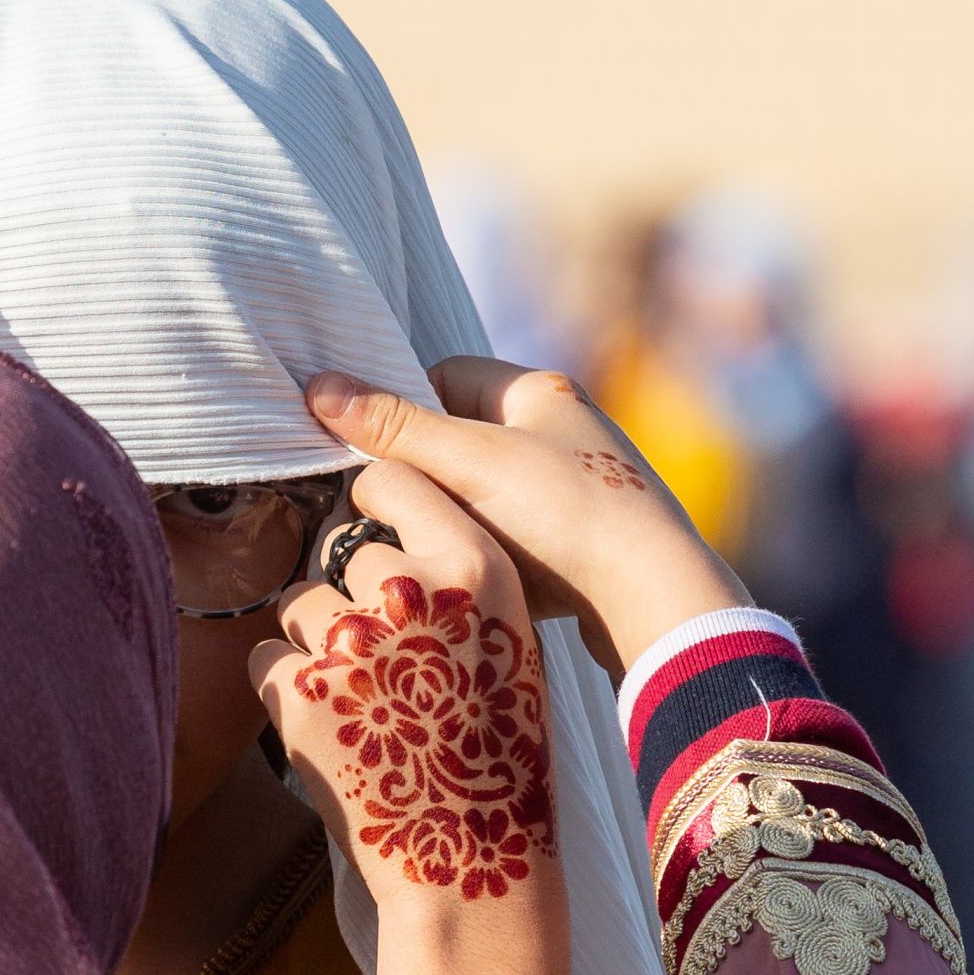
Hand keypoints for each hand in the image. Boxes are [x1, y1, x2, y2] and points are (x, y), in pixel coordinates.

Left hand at [249, 460, 568, 974]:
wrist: (470, 861)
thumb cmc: (499, 756)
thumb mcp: (509, 646)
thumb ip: (458, 585)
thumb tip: (396, 541)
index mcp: (476, 569)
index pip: (396, 481)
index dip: (375, 501)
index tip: (369, 520)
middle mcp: (412, 591)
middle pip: (348, 554)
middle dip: (356, 597)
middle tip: (390, 664)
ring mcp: (350, 640)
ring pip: (301, 604)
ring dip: (318, 643)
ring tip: (366, 705)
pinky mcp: (298, 691)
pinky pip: (266, 658)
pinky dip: (285, 690)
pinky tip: (332, 730)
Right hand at [303, 360, 751, 676]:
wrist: (655, 598)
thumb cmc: (567, 514)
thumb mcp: (471, 463)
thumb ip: (394, 429)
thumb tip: (318, 387)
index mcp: (538, 392)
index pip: (446, 375)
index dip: (401, 409)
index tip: (372, 452)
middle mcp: (563, 431)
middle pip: (462, 438)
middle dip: (426, 473)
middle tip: (395, 509)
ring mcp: (576, 487)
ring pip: (485, 494)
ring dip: (455, 518)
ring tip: (436, 547)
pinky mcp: (583, 542)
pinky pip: (515, 538)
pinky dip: (490, 553)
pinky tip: (479, 578)